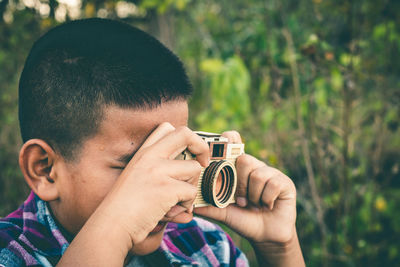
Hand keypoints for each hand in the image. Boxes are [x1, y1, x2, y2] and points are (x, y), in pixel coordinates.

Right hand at [93, 123, 208, 246]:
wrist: (112, 225)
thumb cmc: (124, 207)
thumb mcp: (136, 177)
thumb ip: (157, 169)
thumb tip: (191, 169)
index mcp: (143, 153)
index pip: (166, 128)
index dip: (184, 137)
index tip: (189, 153)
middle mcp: (151, 156)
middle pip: (185, 134)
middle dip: (202, 146)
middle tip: (204, 162)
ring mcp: (159, 170)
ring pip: (194, 168)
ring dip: (191, 187)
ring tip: (176, 202)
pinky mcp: (166, 188)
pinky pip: (191, 193)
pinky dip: (186, 206)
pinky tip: (172, 213)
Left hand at [194, 131, 296, 244]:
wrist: (265, 236)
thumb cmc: (243, 219)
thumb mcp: (222, 212)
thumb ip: (207, 205)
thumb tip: (188, 203)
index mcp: (239, 169)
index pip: (234, 143)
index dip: (229, 139)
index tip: (223, 144)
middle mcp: (255, 166)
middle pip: (244, 160)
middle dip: (240, 184)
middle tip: (241, 200)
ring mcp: (271, 173)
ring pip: (257, 174)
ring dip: (253, 196)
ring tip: (254, 205)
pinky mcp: (285, 182)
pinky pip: (272, 184)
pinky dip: (266, 199)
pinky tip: (267, 206)